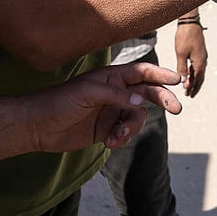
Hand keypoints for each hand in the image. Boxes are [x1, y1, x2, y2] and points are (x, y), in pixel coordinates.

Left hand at [26, 61, 182, 151]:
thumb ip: (116, 95)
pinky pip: (125, 133)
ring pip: (137, 117)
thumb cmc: (60, 101)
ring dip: (132, 127)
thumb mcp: (88, 93)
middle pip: (147, 94)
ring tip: (117, 135)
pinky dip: (123, 138)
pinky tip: (110, 143)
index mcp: (111, 77)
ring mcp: (112, 111)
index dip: (160, 74)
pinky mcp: (106, 129)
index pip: (141, 72)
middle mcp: (115, 93)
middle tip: (177, 109)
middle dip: (162, 100)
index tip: (177, 79)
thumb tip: (142, 100)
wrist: (38, 126)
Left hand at [175, 21, 207, 96]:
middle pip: (200, 77)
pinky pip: (197, 65)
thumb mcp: (181, 54)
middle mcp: (203, 60)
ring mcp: (202, 55)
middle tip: (190, 94)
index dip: (192, 87)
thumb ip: (182, 68)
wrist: (190, 22)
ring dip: (194, 79)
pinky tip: (189, 73)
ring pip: (199, 71)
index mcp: (199, 62)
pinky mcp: (199, 51)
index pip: (197, 79)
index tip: (188, 94)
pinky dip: (194, 72)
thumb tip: (183, 82)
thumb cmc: (185, 36)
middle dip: (195, 86)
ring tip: (189, 86)